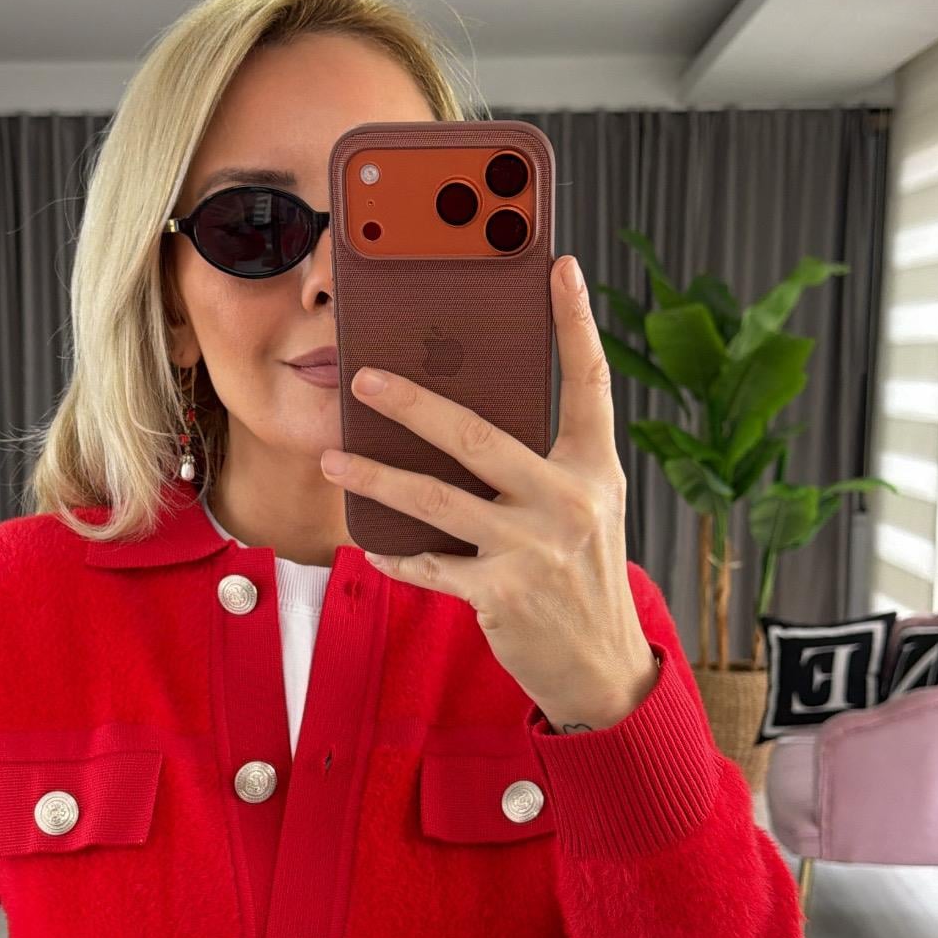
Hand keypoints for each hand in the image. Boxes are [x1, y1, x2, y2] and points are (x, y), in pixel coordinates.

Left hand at [321, 255, 659, 729]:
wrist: (602, 668)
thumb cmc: (580, 575)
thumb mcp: (583, 510)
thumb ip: (542, 464)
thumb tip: (464, 418)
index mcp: (593, 469)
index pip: (589, 382)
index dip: (576, 323)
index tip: (558, 268)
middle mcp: (569, 501)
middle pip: (479, 436)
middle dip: (413, 404)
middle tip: (364, 377)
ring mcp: (535, 549)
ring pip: (436, 500)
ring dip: (376, 480)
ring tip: (334, 461)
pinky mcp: (502, 594)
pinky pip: (430, 565)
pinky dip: (397, 555)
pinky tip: (370, 544)